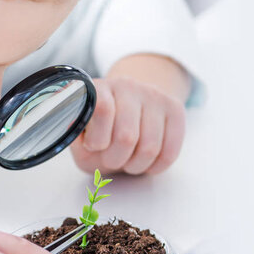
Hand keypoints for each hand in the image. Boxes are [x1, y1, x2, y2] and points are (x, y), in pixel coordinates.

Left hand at [71, 76, 185, 174]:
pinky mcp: (175, 108)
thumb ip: (78, 141)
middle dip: (116, 160)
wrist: (127, 115)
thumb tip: (88, 142)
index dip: (98, 139)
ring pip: (150, 147)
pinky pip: (170, 151)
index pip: (103, 110)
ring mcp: (154, 95)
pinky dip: (156, 167)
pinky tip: (146, 163)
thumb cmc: (100, 133)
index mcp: (97, 89)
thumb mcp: (81, 139)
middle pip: (127, 136)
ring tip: (128, 161)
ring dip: (136, 166)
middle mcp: (126, 86)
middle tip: (111, 159)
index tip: (95, 145)